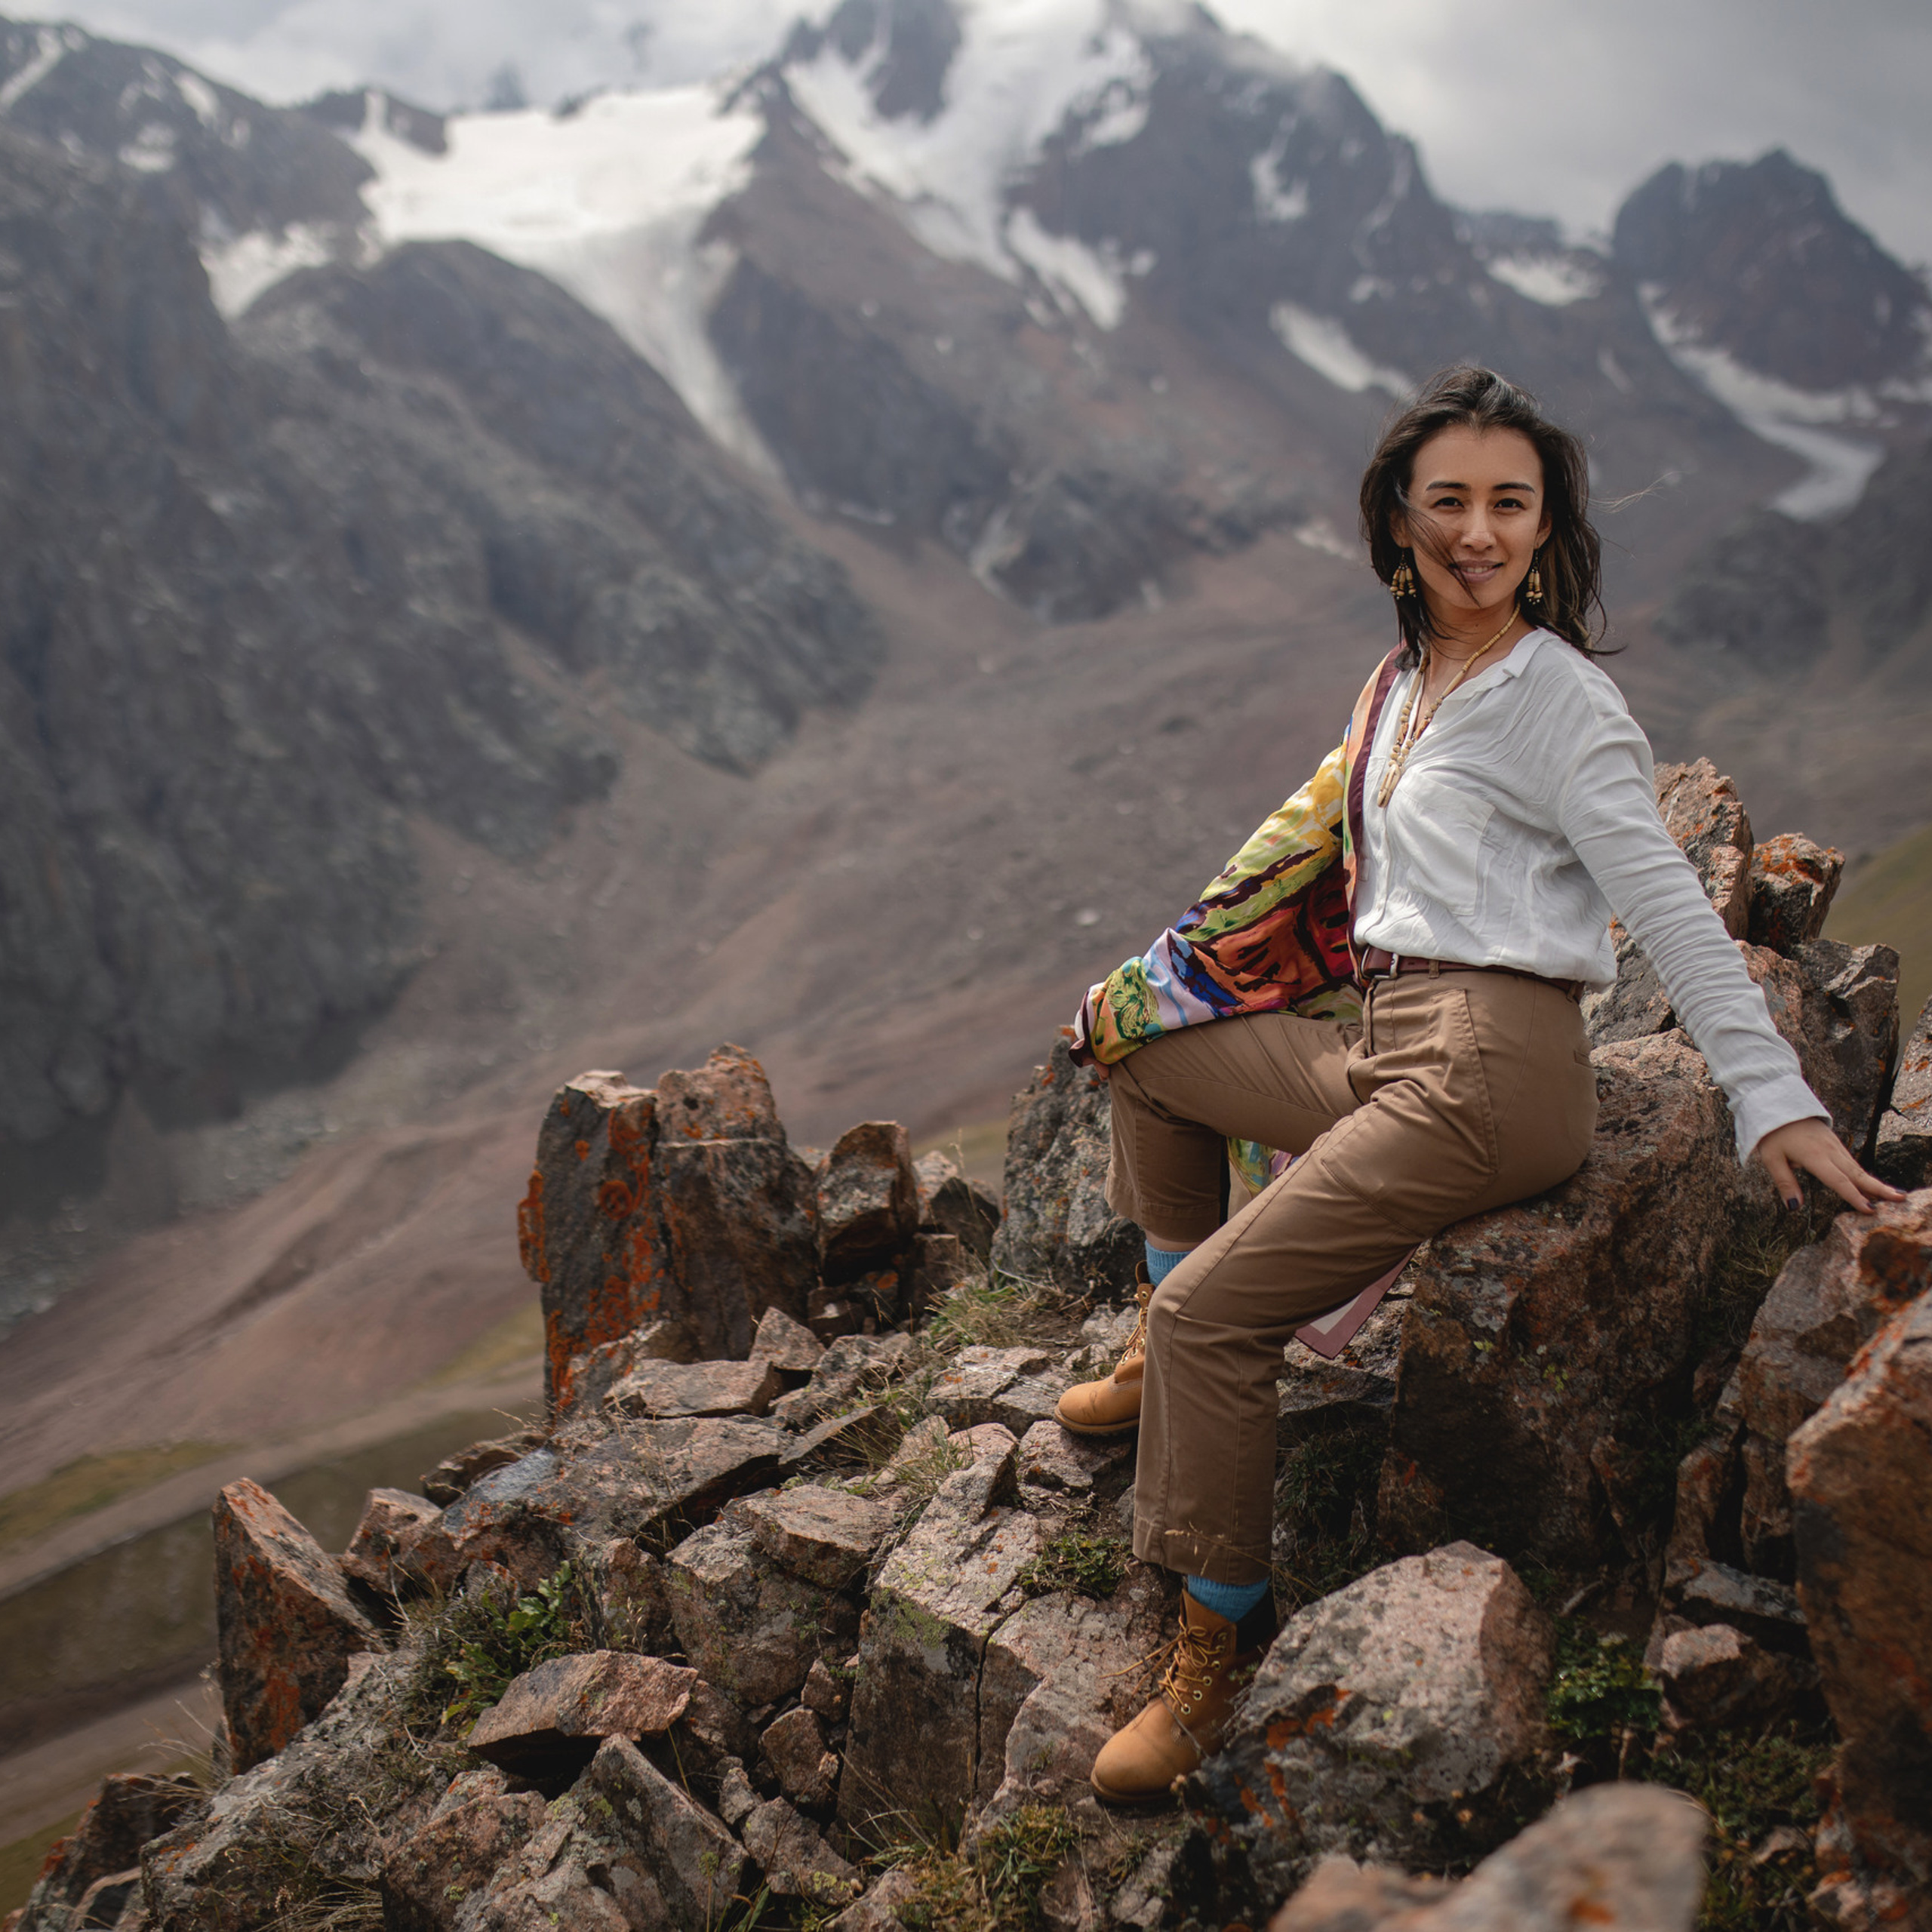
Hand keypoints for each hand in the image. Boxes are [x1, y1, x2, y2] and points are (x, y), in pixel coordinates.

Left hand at [1754, 1118, 1904, 1214]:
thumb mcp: (1771, 1158)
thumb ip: (1785, 1182)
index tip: (1869, 1210)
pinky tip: (1872, 1185)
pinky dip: (1864, 1175)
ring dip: (1875, 1182)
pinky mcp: (1835, 1143)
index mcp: (1814, 1156)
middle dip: (1879, 1188)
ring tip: (1894, 1196)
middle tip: (1900, 1200)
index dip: (1854, 1196)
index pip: (1838, 1180)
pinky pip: (1852, 1162)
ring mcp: (1834, 1146)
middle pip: (1857, 1174)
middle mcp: (1829, 1151)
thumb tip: (1794, 1207)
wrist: (1779, 1105)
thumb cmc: (1772, 1133)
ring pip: (1857, 1168)